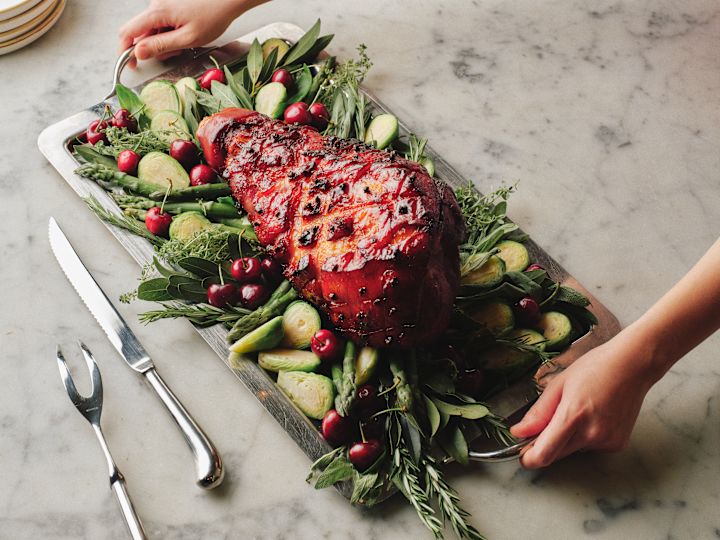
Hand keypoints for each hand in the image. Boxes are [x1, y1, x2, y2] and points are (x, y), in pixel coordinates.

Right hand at [118, 0, 262, 67]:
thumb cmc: (213, 16)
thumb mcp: (188, 39)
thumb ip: (161, 46)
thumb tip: (138, 53)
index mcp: (157, 13)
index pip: (128, 32)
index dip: (125, 51)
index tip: (131, 65)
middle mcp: (155, 5)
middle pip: (140, 32)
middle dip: (152, 48)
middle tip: (173, 52)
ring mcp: (162, 4)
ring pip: (152, 29)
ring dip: (164, 41)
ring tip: (184, 42)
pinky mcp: (169, 5)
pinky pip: (161, 23)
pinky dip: (170, 33)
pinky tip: (184, 33)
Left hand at [510, 332, 654, 468]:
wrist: (632, 365)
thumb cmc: (595, 368)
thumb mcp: (559, 384)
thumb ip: (538, 413)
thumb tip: (518, 432)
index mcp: (573, 416)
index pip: (545, 454)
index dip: (529, 458)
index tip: (522, 454)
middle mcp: (592, 434)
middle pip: (557, 455)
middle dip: (545, 445)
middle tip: (548, 422)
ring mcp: (607, 441)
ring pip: (573, 450)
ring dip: (566, 439)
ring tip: (578, 410)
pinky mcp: (617, 444)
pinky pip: (590, 447)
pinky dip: (585, 437)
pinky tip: (593, 416)